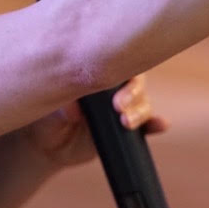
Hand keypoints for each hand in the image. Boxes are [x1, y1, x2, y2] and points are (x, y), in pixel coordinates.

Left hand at [23, 74, 168, 169]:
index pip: (115, 61)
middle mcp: (113, 87)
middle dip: (132, 92)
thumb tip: (72, 107)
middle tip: (119, 105)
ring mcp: (124, 106)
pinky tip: (161, 124)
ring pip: (142, 102)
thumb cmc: (47, 117)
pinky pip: (148, 124)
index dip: (120, 66)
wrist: (48, 145)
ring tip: (127, 122)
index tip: (111, 82)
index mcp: (95, 74)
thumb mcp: (49, 111)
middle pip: (134, 81)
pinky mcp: (128, 128)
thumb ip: (62, 107)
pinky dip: (156, 123)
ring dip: (140, 110)